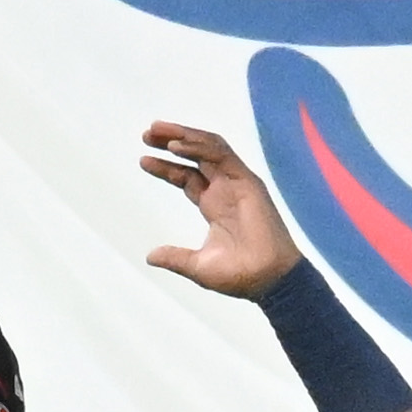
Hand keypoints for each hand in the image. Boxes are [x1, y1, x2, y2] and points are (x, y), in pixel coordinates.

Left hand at [139, 119, 297, 295]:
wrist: (267, 280)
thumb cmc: (240, 276)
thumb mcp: (198, 266)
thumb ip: (175, 258)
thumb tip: (150, 256)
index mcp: (214, 205)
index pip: (186, 177)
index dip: (165, 167)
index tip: (143, 159)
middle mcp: (224, 190)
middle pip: (195, 156)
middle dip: (171, 141)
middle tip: (146, 133)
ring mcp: (236, 183)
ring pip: (208, 148)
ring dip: (183, 136)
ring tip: (157, 130)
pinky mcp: (248, 182)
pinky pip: (221, 156)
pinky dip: (199, 147)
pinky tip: (177, 146)